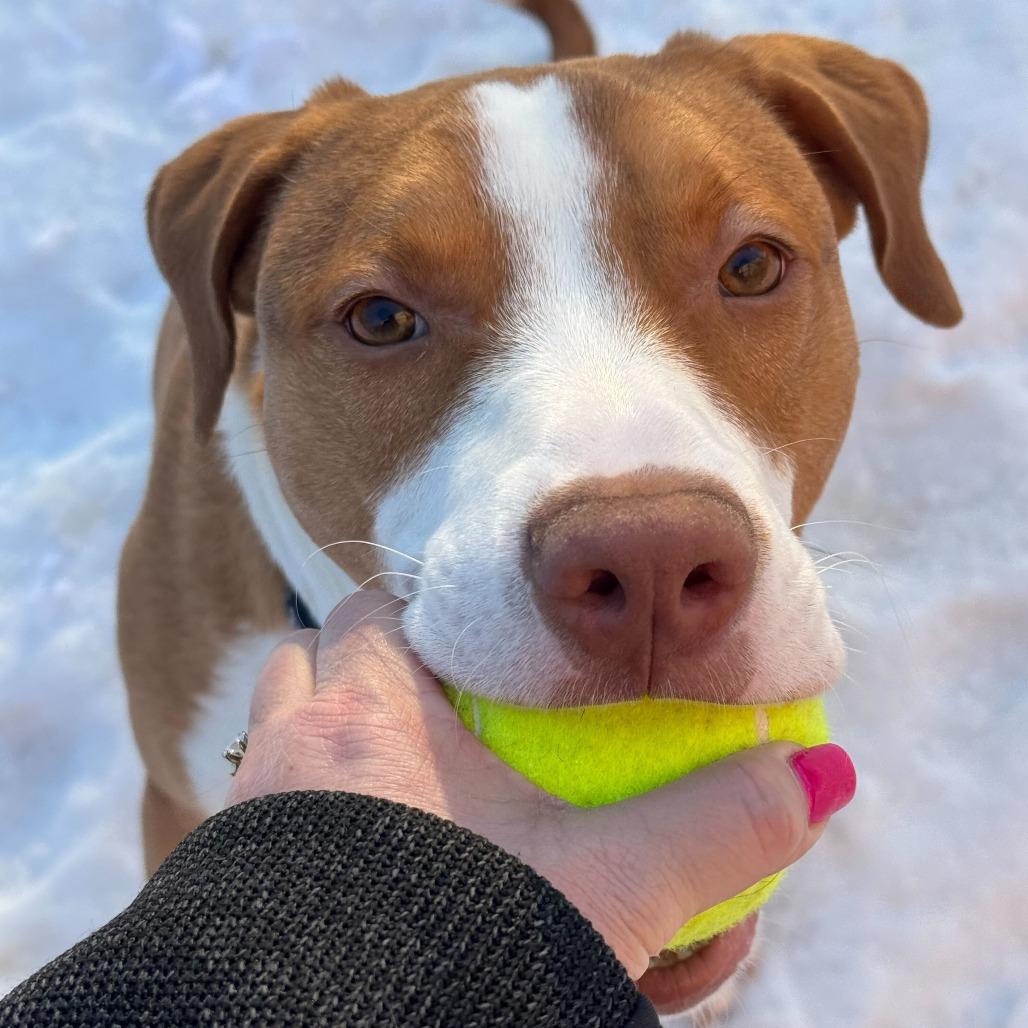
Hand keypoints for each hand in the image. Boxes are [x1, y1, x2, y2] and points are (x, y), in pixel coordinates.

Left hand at [226, 590, 854, 978]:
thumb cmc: (464, 954)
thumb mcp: (612, 890)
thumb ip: (718, 826)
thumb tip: (823, 775)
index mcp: (366, 714)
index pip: (374, 608)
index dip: (420, 609)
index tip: (468, 633)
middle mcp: (288, 751)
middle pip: (309, 659)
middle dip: (359, 663)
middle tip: (430, 700)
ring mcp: (246, 818)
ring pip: (276, 733)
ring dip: (323, 734)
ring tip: (392, 770)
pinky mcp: (229, 887)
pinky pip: (260, 814)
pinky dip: (301, 810)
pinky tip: (357, 854)